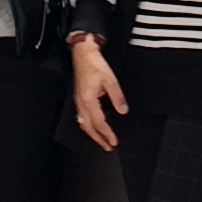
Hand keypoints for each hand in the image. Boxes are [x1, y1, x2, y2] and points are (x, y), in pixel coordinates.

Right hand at [70, 35, 127, 151]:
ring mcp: (78, 102)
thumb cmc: (94, 65)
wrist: (83, 54)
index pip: (99, 123)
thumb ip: (117, 97)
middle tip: (108, 147)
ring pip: (84, 124)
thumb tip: (123, 110)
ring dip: (93, 134)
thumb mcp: (111, 80)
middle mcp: (81, 103)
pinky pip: (82, 117)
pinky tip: (94, 127)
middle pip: (89, 128)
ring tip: (102, 141)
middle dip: (98, 139)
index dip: (107, 134)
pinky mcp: (79, 99)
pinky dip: (88, 126)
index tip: (114, 142)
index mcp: (88, 100)